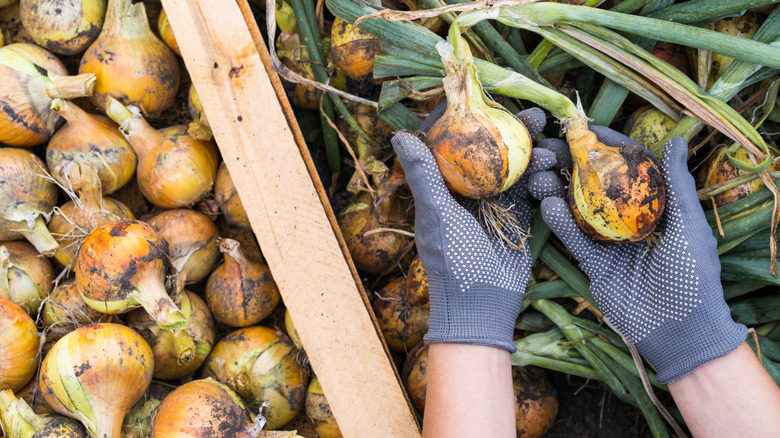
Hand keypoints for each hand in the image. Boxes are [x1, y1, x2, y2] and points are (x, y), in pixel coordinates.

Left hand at [391, 107, 554, 351]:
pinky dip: (542, 179)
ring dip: (532, 154)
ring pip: (514, 167)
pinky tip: (554, 171)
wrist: (482, 308)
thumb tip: (400, 134)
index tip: (481, 96)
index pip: (449, 142)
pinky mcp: (517, 217)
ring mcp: (494, 204)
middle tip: (532, 115)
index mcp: (441, 188)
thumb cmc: (453, 262)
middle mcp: (467, 191)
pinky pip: (531, 190)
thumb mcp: (437, 215)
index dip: (464, 118)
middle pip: (488, 149)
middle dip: (509, 130)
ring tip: (548, 146)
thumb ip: (423, 175)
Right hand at [536, 129, 746, 382]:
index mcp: (656, 208)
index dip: (608, 147)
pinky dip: (560, 223)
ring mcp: (610, 243)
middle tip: (551, 150)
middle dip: (574, 166)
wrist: (679, 332)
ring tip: (543, 175)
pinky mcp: (594, 265)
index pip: (628, 169)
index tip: (585, 129)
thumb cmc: (693, 276)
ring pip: (579, 210)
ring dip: (560, 191)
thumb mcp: (689, 226)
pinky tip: (547, 205)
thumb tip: (676, 140)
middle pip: (597, 186)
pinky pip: (574, 240)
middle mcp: (630, 221)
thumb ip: (678, 185)